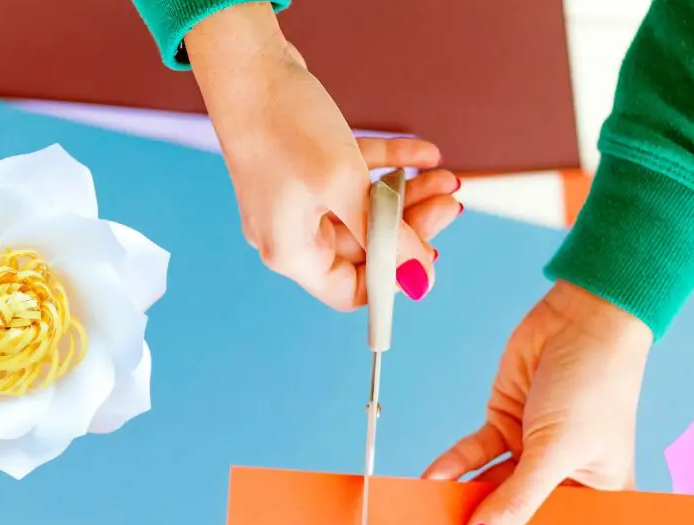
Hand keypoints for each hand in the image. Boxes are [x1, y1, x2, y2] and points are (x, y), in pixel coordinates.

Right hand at [185, 3, 460, 308]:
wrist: (246, 64)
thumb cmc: (285, 127)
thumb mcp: (344, 186)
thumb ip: (385, 234)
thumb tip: (420, 277)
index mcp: (292, 253)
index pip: (349, 290)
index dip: (391, 279)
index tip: (428, 259)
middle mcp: (291, 234)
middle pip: (363, 248)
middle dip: (409, 227)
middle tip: (447, 204)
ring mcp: (297, 202)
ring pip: (362, 211)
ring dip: (406, 195)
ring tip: (445, 176)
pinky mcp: (304, 170)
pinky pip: (354, 180)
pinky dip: (388, 168)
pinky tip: (422, 154)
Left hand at [423, 281, 653, 524]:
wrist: (584, 315)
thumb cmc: (598, 382)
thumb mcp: (556, 450)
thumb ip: (515, 501)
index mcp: (598, 494)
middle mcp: (564, 479)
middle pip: (517, 516)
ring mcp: (531, 453)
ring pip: (489, 487)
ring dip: (461, 499)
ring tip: (429, 521)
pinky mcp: (505, 427)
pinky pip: (474, 456)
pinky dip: (452, 467)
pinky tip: (430, 481)